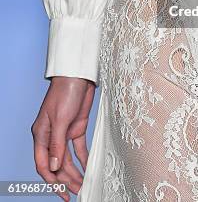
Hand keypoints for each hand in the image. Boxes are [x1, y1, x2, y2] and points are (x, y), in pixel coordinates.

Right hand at [31, 77, 95, 200]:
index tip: (62, 192)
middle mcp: (51, 136)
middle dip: (66, 180)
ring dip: (75, 173)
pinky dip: (83, 159)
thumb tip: (55, 167)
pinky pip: (79, 148)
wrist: (79, 76)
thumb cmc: (65, 92)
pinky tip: (88, 168)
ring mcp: (64, 133)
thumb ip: (57, 144)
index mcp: (41, 135)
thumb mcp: (60, 119)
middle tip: (78, 192)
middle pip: (57, 165)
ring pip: (68, 159)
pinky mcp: (77, 128)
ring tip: (83, 185)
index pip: (43, 164)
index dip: (52, 180)